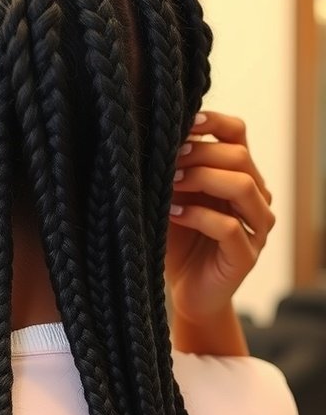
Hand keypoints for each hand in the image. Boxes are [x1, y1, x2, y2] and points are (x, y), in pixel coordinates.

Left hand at [166, 111, 274, 326]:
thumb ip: (173, 170)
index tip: (182, 124)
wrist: (187, 291)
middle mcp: (256, 198)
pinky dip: (199, 216)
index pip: (238, 135)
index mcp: (240, 176)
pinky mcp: (246, 256)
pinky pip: (229, 227)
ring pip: (243, 186)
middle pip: (239, 157)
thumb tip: (157, 135)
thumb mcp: (173, 198)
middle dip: (199, 153)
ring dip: (202, 179)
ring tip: (170, 184)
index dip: (212, 123)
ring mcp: (256, 227)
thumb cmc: (179, 241)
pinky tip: (174, 214)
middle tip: (166, 160)